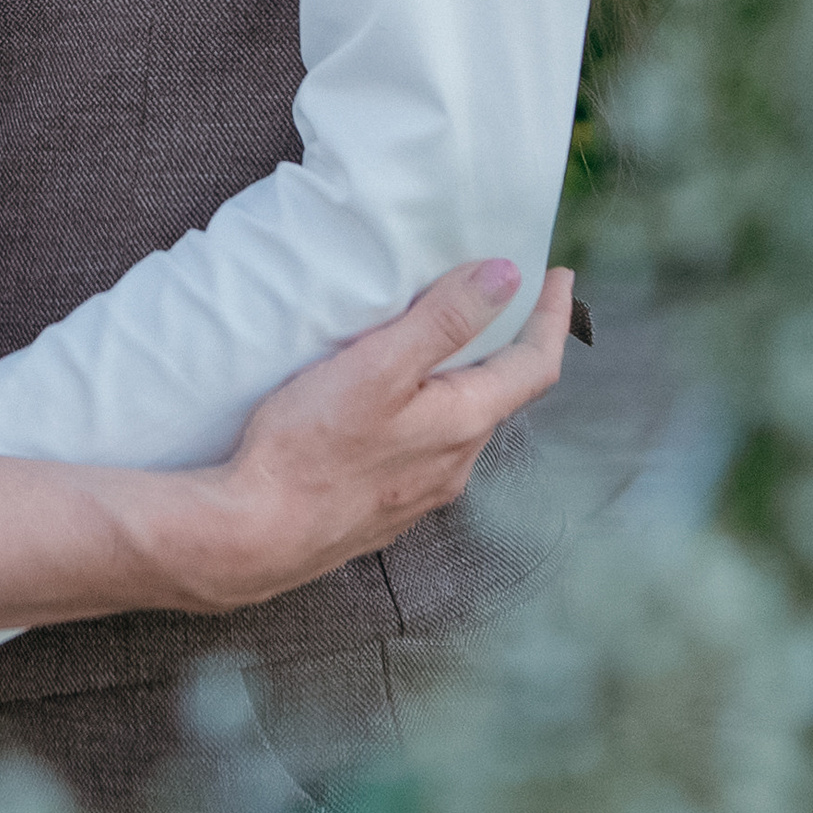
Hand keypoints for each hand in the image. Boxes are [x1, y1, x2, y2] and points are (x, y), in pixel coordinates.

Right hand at [180, 258, 575, 609]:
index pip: (534, 366)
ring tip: (446, 344)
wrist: (253, 535)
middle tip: (502, 300)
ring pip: (460, 425)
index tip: (559, 278)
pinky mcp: (385, 508)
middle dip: (507, 346)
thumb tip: (507, 276)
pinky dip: (429, 412)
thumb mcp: (377, 367)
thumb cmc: (308, 448)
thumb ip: (443, 321)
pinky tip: (397, 405)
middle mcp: (454, 464)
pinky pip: (427, 450)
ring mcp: (420, 492)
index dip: (551, 317)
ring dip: (465, 381)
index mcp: (463, 424)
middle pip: (500, 395)